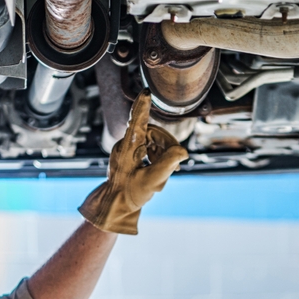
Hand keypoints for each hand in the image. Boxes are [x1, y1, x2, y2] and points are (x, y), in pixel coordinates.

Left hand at [78, 90, 187, 234]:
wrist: (115, 205)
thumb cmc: (129, 194)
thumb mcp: (151, 181)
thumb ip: (167, 165)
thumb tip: (182, 151)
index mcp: (128, 147)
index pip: (137, 121)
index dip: (143, 106)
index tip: (146, 92)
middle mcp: (126, 144)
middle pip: (154, 133)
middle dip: (167, 146)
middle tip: (176, 164)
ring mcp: (128, 148)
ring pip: (154, 140)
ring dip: (163, 154)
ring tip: (163, 173)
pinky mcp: (130, 153)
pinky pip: (149, 147)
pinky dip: (158, 157)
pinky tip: (160, 171)